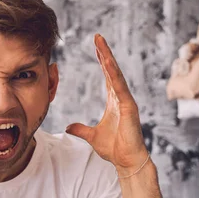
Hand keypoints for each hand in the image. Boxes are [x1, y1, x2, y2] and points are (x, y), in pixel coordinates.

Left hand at [66, 34, 147, 176]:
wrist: (126, 160)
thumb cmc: (114, 148)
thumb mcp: (91, 137)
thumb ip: (80, 130)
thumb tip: (68, 127)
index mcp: (114, 102)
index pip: (107, 77)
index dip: (101, 61)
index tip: (96, 47)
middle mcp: (121, 98)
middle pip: (112, 70)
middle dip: (104, 53)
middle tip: (97, 37)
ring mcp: (126, 101)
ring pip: (116, 75)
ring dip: (108, 58)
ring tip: (100, 43)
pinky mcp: (129, 107)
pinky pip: (120, 87)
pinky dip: (113, 74)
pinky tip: (107, 62)